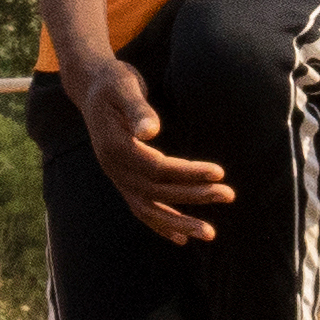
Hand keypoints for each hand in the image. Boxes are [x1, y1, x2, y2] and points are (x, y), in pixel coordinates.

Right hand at [75, 56, 229, 246]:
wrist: (91, 86)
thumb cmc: (113, 82)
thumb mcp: (124, 86)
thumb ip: (137, 109)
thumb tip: (150, 131)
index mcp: (115, 147)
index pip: (157, 168)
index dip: (188, 173)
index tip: (220, 172)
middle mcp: (113, 167)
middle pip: (156, 191)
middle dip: (194, 196)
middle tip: (229, 194)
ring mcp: (116, 176)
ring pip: (148, 209)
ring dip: (179, 223)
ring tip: (209, 233)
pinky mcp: (122, 178)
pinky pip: (141, 208)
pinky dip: (161, 225)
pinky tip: (182, 237)